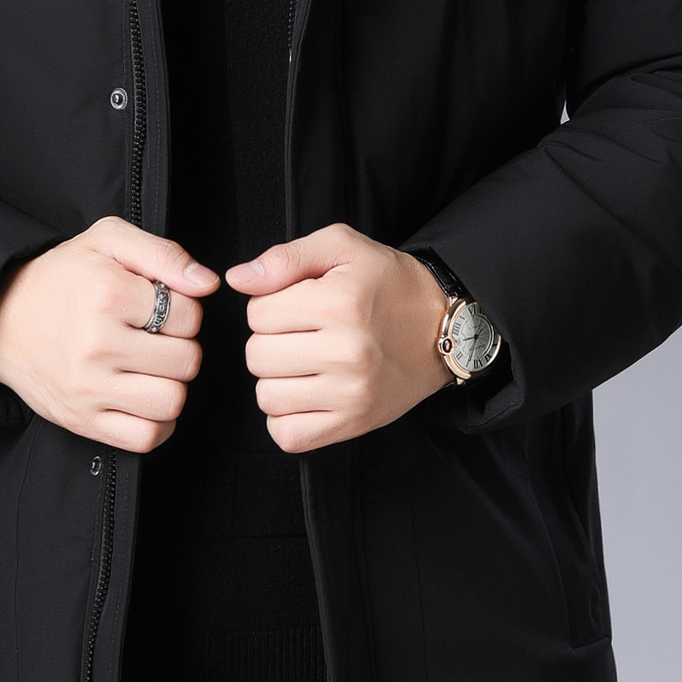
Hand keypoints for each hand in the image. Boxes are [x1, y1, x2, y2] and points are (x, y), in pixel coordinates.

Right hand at [0, 217, 218, 452]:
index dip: (183, 311)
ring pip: (172, 401)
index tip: (160, 310)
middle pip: (187, 360)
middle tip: (155, 338)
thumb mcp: (107, 241)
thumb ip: (163, 253)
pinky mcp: (83, 420)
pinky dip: (157, 423)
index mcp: (108, 295)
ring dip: (171, 385)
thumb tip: (207, 283)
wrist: (0, 318)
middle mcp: (98, 344)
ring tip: (150, 368)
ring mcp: (89, 388)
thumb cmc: (59, 278)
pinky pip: (146, 437)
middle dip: (180, 347)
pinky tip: (144, 398)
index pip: (190, 316)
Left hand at [229, 223, 450, 453]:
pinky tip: (305, 393)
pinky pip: (288, 434)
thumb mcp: (342, 247)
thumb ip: (285, 258)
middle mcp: (346, 352)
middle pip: (256, 356)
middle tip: (302, 335)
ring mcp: (351, 393)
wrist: (444, 328)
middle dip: (270, 342)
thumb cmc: (390, 285)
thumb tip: (238, 279)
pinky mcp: (354, 423)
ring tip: (306, 363)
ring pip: (266, 396)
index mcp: (338, 304)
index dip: (268, 306)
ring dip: (276, 380)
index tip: (296, 306)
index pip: (256, 313)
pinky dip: (286, 417)